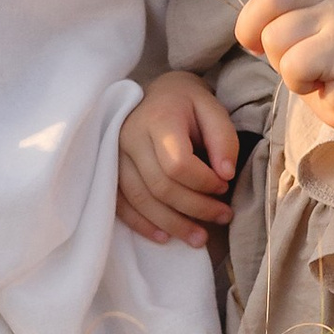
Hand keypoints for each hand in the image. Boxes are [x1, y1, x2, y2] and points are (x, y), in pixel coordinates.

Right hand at [117, 71, 238, 247]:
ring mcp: (114, 155)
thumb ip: (224, 139)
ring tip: (200, 238)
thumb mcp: (213, 109)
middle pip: (160, 186)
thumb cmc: (187, 105)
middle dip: (196, 208)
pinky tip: (165, 237)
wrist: (156, 95)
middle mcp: (130, 136)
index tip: (224, 185)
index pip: (178, 163)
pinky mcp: (108, 170)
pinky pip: (121, 205)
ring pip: (140, 200)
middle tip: (223, 216)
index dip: (204, 182)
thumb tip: (225, 175)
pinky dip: (142, 225)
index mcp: (158, 118)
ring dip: (172, 224)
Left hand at [233, 0, 333, 136]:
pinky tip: (323, 84)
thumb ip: (276, 3)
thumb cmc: (328, 72)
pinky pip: (293, 64)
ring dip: (286, 68)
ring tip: (315, 73)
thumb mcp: (295, 34)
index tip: (262, 45)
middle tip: (294, 63)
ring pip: (276, 38)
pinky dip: (298, 83)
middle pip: (269, 6)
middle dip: (268, 44)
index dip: (251, 22)